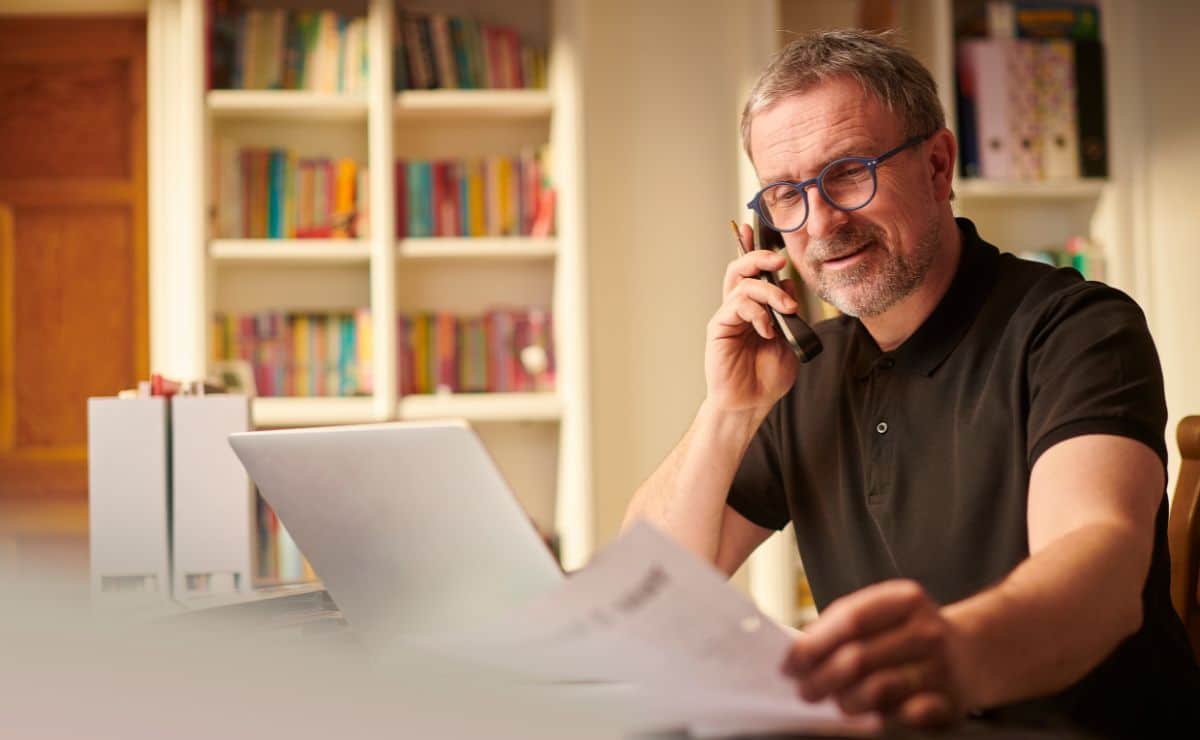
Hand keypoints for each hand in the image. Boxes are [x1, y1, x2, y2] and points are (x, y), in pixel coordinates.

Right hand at [705, 223, 800, 412]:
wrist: (751, 403)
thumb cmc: (767, 377)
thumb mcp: (790, 339)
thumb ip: (788, 313)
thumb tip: (789, 285)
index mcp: (755, 309)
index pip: (752, 272)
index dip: (752, 249)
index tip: (755, 229)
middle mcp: (738, 308)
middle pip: (741, 269)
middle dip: (759, 257)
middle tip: (779, 260)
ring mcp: (728, 316)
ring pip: (743, 284)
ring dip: (770, 292)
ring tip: (786, 310)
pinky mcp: (720, 327)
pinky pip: (737, 305)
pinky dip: (758, 314)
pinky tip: (768, 331)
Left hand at [780, 580, 970, 726]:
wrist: (974, 653)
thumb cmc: (910, 633)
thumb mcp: (885, 613)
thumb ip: (844, 626)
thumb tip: (799, 656)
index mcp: (905, 599)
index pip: (849, 620)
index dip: (812, 645)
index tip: (789, 664)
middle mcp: (927, 630)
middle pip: (858, 658)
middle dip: (822, 679)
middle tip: (805, 691)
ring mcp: (942, 667)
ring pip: (878, 689)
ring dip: (846, 701)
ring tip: (834, 703)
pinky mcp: (950, 702)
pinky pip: (907, 716)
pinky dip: (882, 718)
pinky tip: (868, 718)